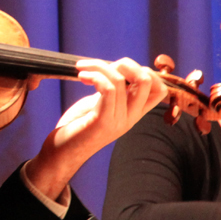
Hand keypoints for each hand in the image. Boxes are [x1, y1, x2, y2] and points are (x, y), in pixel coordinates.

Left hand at [25, 58, 167, 199]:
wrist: (61, 155)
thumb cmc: (76, 129)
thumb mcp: (99, 106)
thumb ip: (113, 92)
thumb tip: (117, 69)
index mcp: (132, 114)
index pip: (159, 90)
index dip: (144, 70)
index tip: (118, 68)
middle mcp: (130, 118)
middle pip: (147, 81)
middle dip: (126, 63)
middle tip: (102, 66)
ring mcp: (118, 121)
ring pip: (121, 80)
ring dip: (99, 66)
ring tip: (82, 69)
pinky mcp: (102, 122)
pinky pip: (107, 89)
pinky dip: (94, 76)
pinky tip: (82, 77)